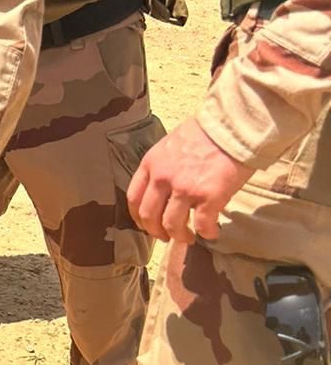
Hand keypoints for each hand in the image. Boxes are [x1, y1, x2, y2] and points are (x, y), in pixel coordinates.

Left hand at [128, 116, 252, 244]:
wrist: (232, 127)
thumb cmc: (205, 134)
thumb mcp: (171, 145)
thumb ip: (163, 167)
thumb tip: (164, 189)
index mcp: (151, 164)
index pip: (133, 197)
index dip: (138, 217)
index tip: (146, 225)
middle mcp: (163, 178)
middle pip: (149, 216)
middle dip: (156, 232)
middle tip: (166, 237)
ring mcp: (184, 188)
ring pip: (172, 225)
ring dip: (180, 236)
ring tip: (189, 238)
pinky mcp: (209, 196)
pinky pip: (203, 225)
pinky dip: (207, 233)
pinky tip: (212, 233)